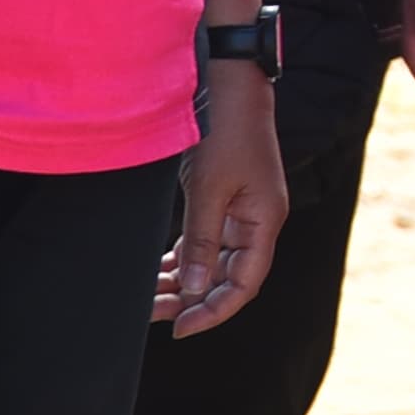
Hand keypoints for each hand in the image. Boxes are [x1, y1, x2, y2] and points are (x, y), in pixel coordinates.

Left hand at [158, 43, 289, 334]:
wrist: (231, 85)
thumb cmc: (227, 131)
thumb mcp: (210, 188)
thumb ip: (202, 240)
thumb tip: (194, 289)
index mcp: (264, 222)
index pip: (243, 284)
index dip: (213, 311)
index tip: (180, 329)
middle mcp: (257, 222)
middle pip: (227, 277)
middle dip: (191, 299)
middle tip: (152, 315)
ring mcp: (243, 211)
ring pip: (214, 261)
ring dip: (185, 279)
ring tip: (150, 297)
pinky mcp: (226, 199)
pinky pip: (207, 240)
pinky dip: (185, 257)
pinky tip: (160, 269)